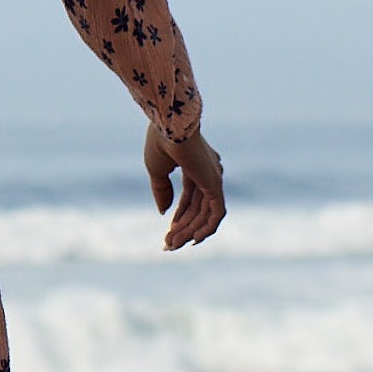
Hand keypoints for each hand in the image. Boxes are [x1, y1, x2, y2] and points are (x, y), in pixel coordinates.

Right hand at [143, 125, 225, 251]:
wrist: (169, 126)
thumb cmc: (160, 141)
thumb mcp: (157, 170)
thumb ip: (162, 191)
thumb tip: (163, 212)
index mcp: (195, 165)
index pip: (190, 199)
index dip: (179, 218)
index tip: (167, 234)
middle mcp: (208, 172)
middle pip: (197, 209)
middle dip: (183, 228)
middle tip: (168, 245)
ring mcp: (213, 178)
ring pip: (205, 214)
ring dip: (189, 231)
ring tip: (172, 244)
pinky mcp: (215, 184)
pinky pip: (216, 213)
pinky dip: (206, 228)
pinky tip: (194, 240)